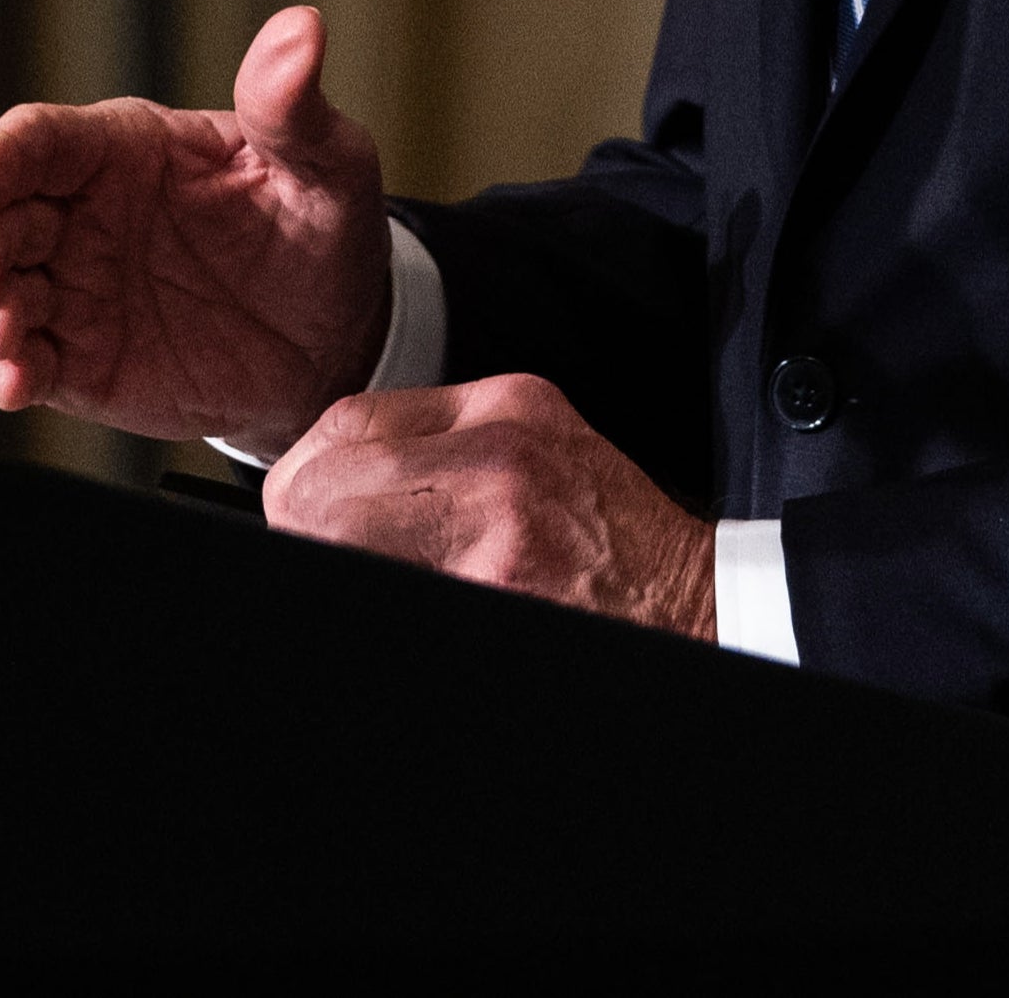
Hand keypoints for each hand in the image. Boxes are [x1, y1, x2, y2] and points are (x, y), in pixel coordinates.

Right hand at [0, 5, 387, 448]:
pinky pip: (29, 365)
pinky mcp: (85, 362)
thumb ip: (292, 107)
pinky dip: (9, 374)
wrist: (339, 339)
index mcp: (125, 149)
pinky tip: (15, 383)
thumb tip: (302, 27)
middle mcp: (85, 215)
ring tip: (7, 331)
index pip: (38, 139)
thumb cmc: (323, 230)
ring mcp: (79, 291)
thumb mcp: (324, 163)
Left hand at [265, 374, 717, 636]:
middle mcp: (495, 451)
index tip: (305, 506)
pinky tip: (411, 591)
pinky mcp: (498, 588)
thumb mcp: (539, 448)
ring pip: (340, 539)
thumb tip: (335, 482)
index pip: (347, 422)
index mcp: (502, 406)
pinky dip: (385, 586)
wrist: (704, 601)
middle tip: (319, 550)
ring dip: (334, 559)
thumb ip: (446, 446)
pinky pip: (397, 582)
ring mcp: (495, 525)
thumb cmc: (619, 538)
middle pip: (325, 483)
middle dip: (304, 526)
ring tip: (369, 571)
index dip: (308, 475)